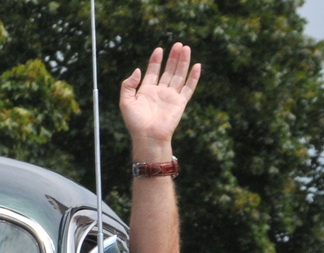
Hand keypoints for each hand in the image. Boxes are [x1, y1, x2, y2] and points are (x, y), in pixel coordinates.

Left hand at [120, 43, 199, 159]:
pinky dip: (194, 77)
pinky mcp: (180, 102)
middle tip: (177, 44)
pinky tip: (197, 66)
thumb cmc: (135, 122)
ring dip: (183, 62)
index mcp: (146, 91)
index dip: (156, 60)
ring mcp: (171, 96)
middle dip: (172, 58)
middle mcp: (160, 92)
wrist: (148, 136)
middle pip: (168, 71)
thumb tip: (138, 70)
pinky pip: (189, 87)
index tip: (159, 49)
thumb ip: (128, 85)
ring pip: (179, 75)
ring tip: (185, 48)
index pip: (153, 72)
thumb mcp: (126, 101)